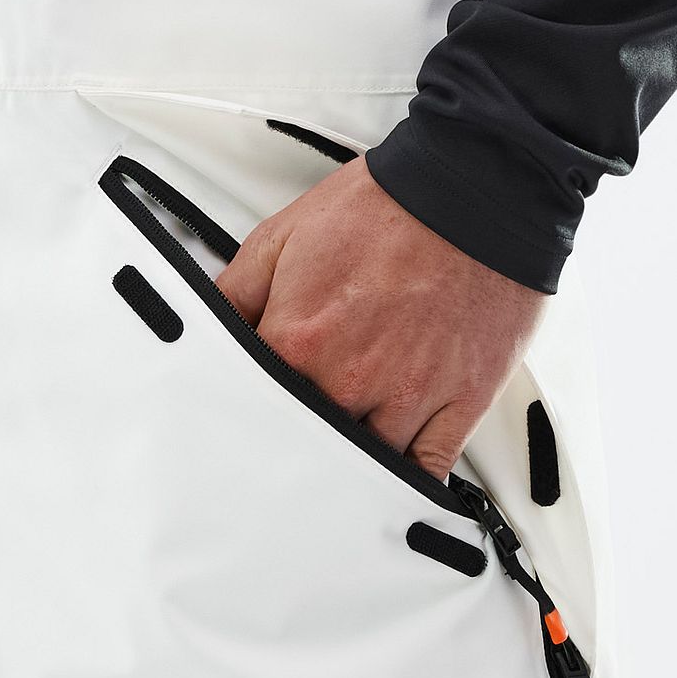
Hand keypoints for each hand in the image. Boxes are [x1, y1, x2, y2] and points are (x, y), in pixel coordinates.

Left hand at [215, 159, 545, 478]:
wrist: (474, 187)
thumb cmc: (387, 207)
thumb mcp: (282, 236)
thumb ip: (234, 294)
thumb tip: (202, 330)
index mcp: (299, 341)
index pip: (250, 406)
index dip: (245, 416)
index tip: (244, 424)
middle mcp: (351, 378)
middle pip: (305, 443)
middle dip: (295, 444)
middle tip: (289, 448)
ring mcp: (407, 397)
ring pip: (362, 464)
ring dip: (347, 465)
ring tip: (337, 464)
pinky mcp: (459, 403)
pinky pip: (427, 471)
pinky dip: (407, 488)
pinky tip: (389, 490)